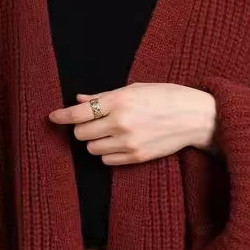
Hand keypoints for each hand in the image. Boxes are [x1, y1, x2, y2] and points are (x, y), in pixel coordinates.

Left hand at [48, 82, 217, 164]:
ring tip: (110, 132)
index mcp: (119, 101)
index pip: (78, 113)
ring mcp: (128, 142)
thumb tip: (80, 99)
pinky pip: (107, 160)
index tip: (53, 117)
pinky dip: (108, 152)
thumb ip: (104, 97)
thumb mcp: (135, 89)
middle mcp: (120, 123)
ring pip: (92, 149)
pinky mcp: (136, 157)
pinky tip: (119, 142)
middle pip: (81, 134)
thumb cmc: (166, 97)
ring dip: (95, 141)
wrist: (196, 117)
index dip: (62, 116)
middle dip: (83, 129)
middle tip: (92, 123)